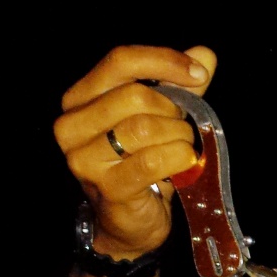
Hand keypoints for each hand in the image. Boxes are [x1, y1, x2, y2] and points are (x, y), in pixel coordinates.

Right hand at [52, 45, 216, 258]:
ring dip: (178, 135)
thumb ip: (179, 85)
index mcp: (80, 98)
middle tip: (184, 126)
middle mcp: (71, 124)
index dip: (163, 61)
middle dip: (173, 109)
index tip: (198, 73)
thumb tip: (205, 54)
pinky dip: (180, 158)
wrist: (129, 222)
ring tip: (183, 146)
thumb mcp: (161, 117)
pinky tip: (186, 163)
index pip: (120, 61)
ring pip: (145, 127)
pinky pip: (153, 160)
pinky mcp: (106, 186)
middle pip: (135, 95)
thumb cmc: (143, 163)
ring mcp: (83, 158)